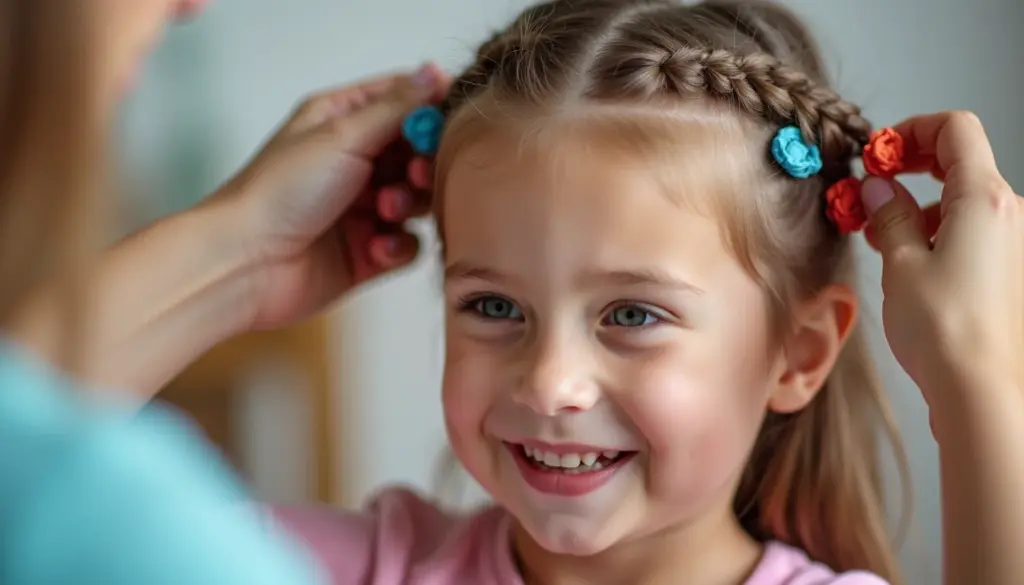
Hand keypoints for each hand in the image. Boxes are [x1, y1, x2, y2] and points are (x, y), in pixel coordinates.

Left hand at [217, 64, 447, 329]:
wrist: (245, 264)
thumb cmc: (280, 191)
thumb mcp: (343, 135)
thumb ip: (397, 107)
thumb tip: (434, 71)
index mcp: (342, 120)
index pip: (403, 102)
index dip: (430, 110)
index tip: (447, 123)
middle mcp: (354, 160)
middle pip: (418, 152)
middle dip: (423, 164)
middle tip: (416, 173)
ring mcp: (362, 208)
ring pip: (418, 199)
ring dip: (409, 204)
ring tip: (385, 211)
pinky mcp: (368, 252)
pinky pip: (407, 244)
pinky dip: (398, 246)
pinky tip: (375, 248)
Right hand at [860, 111, 1023, 405]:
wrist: (980, 390)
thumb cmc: (943, 328)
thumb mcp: (900, 263)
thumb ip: (888, 216)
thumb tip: (877, 189)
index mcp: (984, 199)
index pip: (955, 129)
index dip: (910, 130)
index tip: (876, 154)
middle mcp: (1008, 214)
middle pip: (960, 161)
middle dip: (909, 167)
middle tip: (869, 188)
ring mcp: (1011, 243)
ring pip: (961, 199)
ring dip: (918, 204)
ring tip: (878, 236)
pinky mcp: (1006, 270)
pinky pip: (970, 230)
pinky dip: (935, 231)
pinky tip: (905, 262)